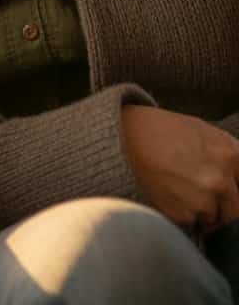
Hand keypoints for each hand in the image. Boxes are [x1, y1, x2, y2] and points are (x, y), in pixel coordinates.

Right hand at [122, 106, 238, 232]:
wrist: (127, 137)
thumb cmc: (163, 130)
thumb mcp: (202, 130)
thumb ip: (226, 155)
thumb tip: (236, 177)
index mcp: (230, 154)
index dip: (235, 191)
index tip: (227, 193)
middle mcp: (221, 180)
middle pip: (233, 211)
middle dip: (219, 208)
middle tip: (198, 195)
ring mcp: (202, 200)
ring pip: (211, 219)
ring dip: (199, 213)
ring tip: (177, 189)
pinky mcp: (182, 215)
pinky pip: (189, 224)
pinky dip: (180, 215)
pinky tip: (167, 194)